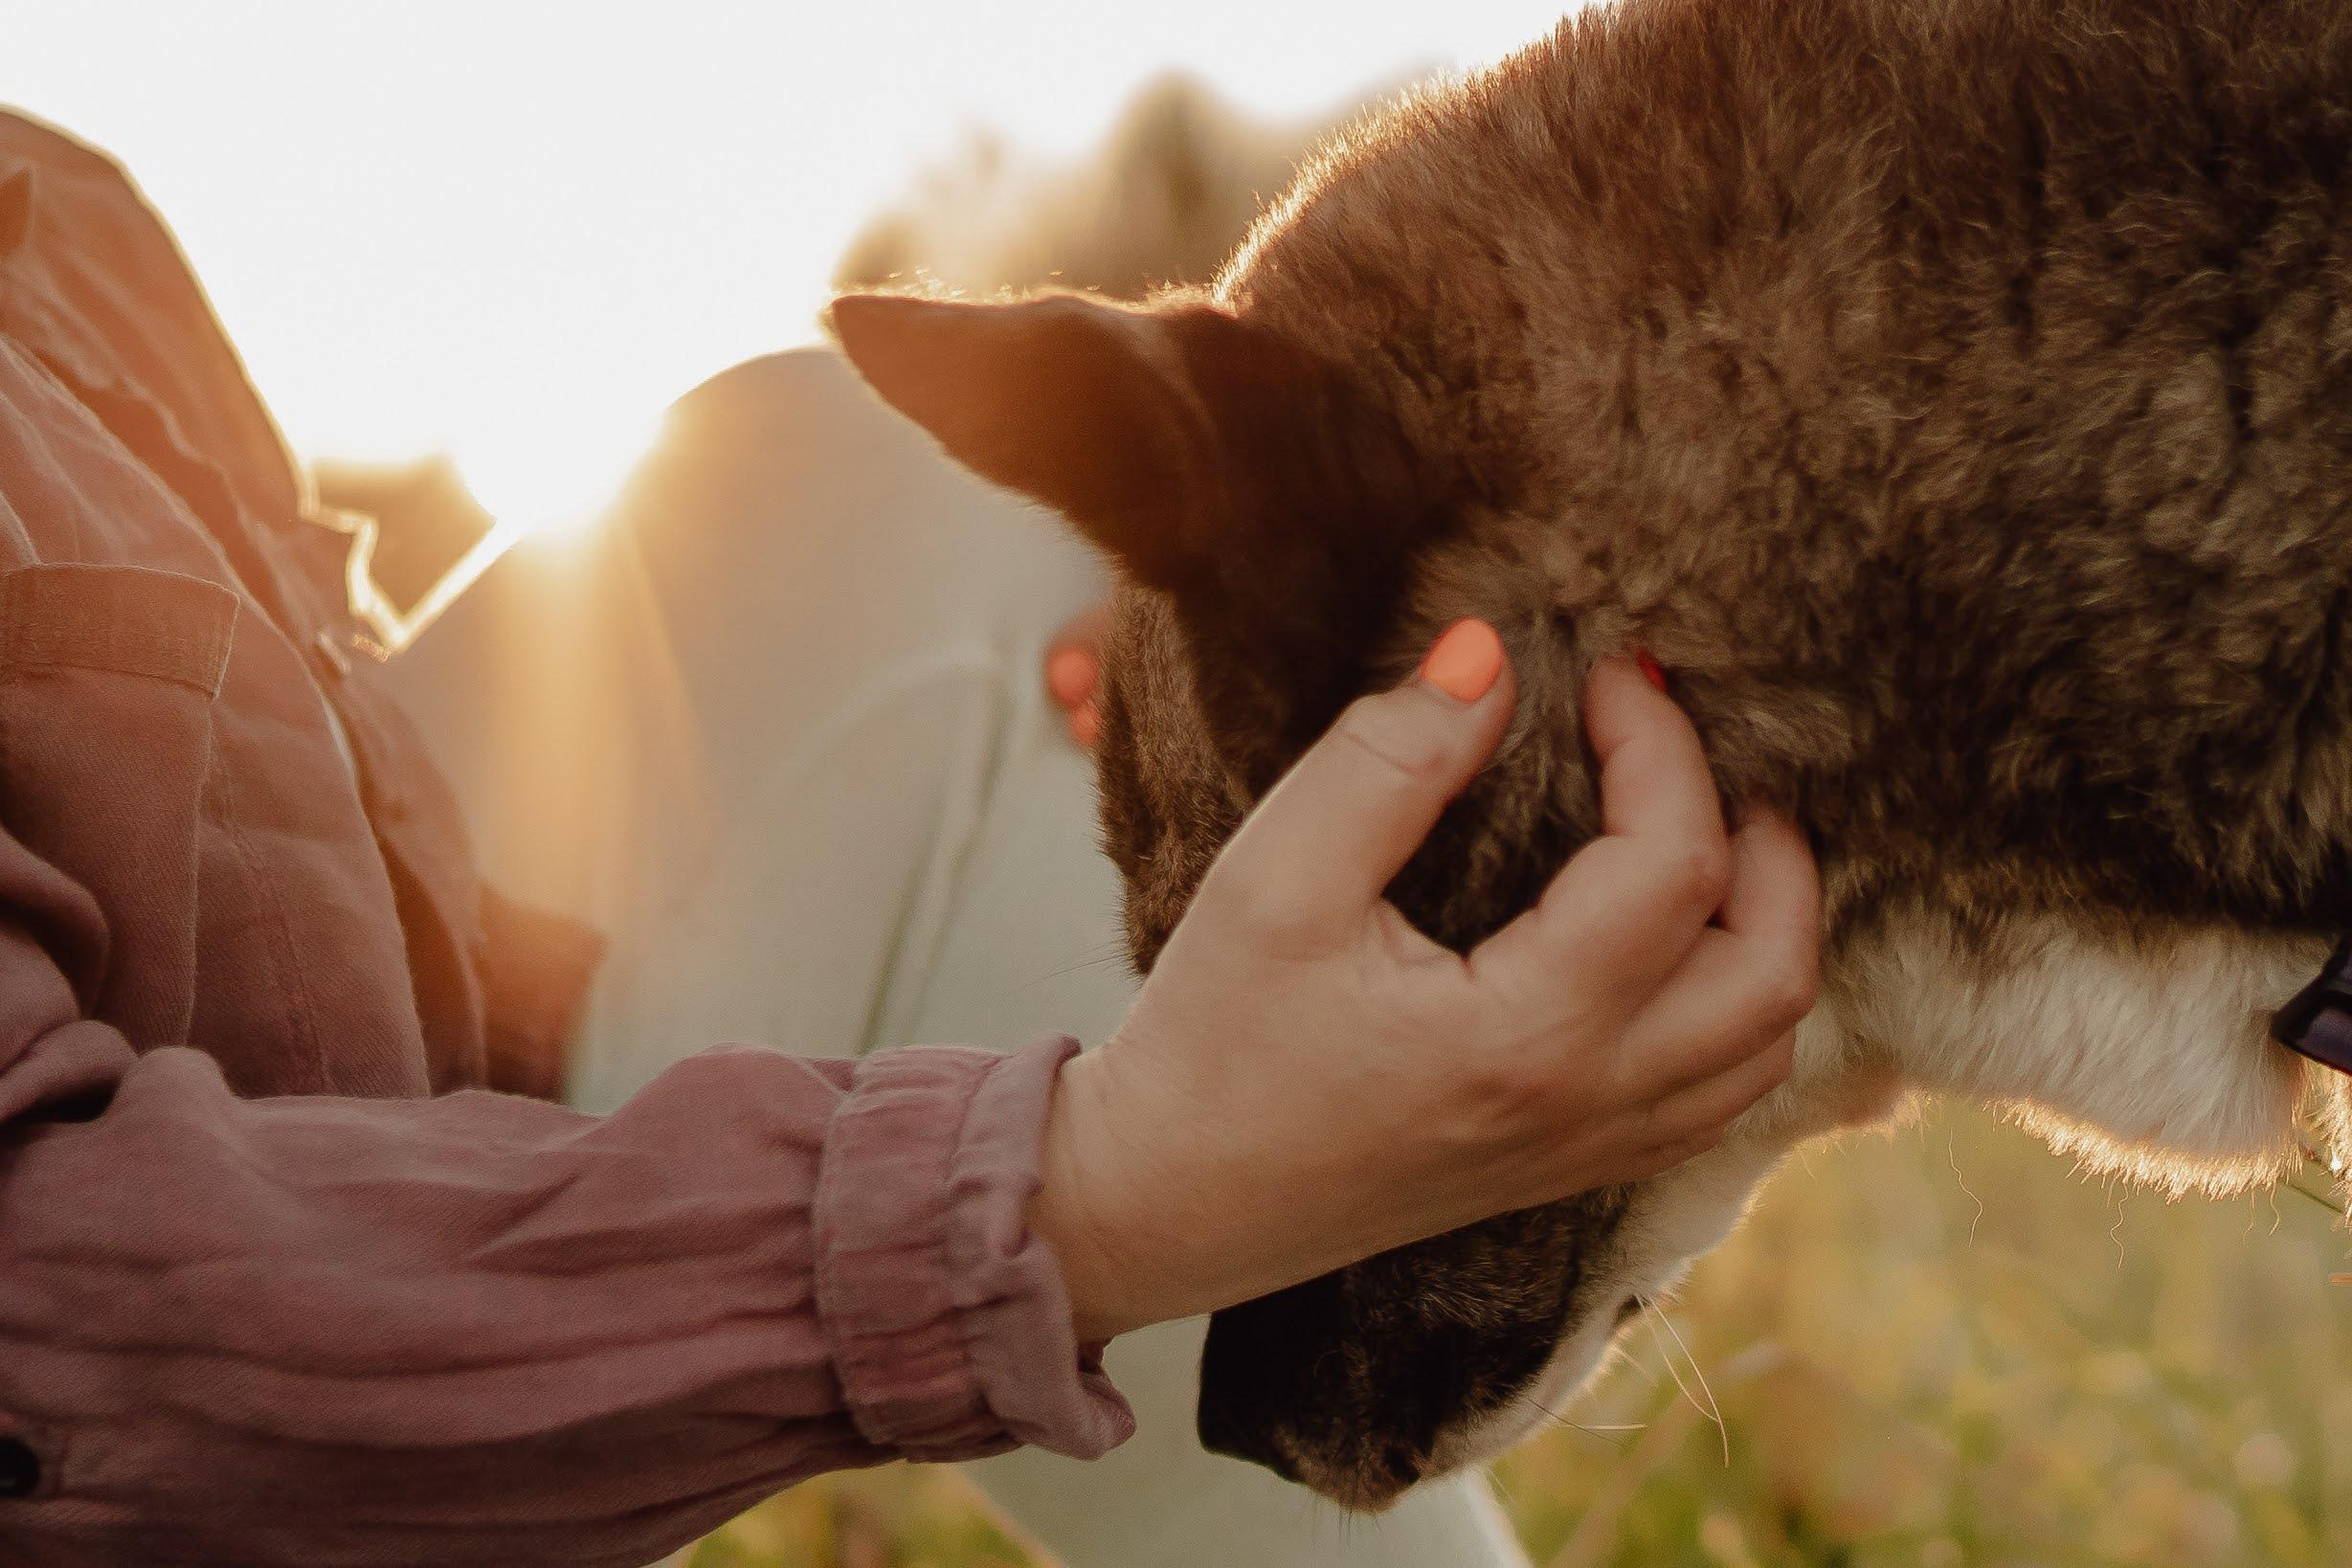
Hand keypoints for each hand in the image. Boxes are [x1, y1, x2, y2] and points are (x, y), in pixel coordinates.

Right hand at [1029, 621, 1819, 1341]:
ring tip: (1702, 828)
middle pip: (1774, 967)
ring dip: (1769, 923)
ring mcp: (1587, 1149)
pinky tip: (1678, 938)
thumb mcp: (1273, 880)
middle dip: (1764, 837)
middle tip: (1687, 749)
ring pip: (1766, 1043)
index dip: (1660, 743)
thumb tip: (1491, 655)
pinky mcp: (1569, 1168)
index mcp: (1523, 1035)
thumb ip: (1387, 758)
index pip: (1672, 864)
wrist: (1165, 1201)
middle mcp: (1584, 1103)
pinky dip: (1736, 1002)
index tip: (1608, 671)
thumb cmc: (1209, 1041)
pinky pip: (1719, 1093)